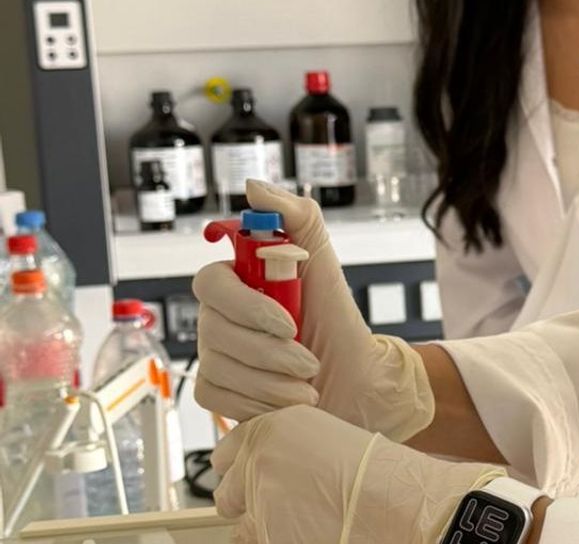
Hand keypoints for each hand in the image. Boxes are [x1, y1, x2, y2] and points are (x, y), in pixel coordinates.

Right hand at [194, 179, 435, 440]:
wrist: (357, 381)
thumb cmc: (338, 322)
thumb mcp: (326, 264)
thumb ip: (297, 218)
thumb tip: (254, 187)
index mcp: (238, 282)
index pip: (210, 282)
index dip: (246, 305)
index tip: (289, 322)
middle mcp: (219, 317)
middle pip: (213, 330)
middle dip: (268, 351)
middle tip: (308, 360)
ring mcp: (215, 354)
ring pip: (218, 367)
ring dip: (271, 379)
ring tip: (306, 381)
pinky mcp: (218, 392)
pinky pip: (216, 396)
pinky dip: (258, 402)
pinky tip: (287, 400)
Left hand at [212, 405, 505, 542]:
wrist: (404, 504)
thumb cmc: (379, 475)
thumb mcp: (327, 440)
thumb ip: (284, 450)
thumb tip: (257, 473)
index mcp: (273, 426)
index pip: (226, 453)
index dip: (244, 470)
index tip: (260, 478)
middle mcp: (258, 458)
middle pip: (226, 491)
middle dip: (247, 502)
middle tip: (285, 506)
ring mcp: (259, 500)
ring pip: (240, 526)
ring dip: (263, 528)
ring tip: (305, 523)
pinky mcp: (265, 535)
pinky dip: (276, 542)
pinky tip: (310, 535)